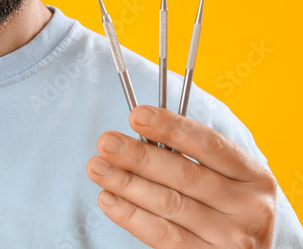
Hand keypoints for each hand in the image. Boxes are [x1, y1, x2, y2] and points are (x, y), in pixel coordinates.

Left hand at [86, 105, 277, 247]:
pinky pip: (163, 235)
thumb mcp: (225, 180)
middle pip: (184, 175)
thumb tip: (136, 134)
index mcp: (254, 176)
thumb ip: (190, 158)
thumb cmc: (224, 208)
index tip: (136, 115)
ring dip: (126, 183)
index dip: (171, 128)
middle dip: (139, 156)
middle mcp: (250, 207)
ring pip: (169, 204)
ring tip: (97, 167)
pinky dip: (130, 215)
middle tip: (106, 143)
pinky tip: (108, 199)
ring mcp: (232, 238)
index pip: (209, 144)